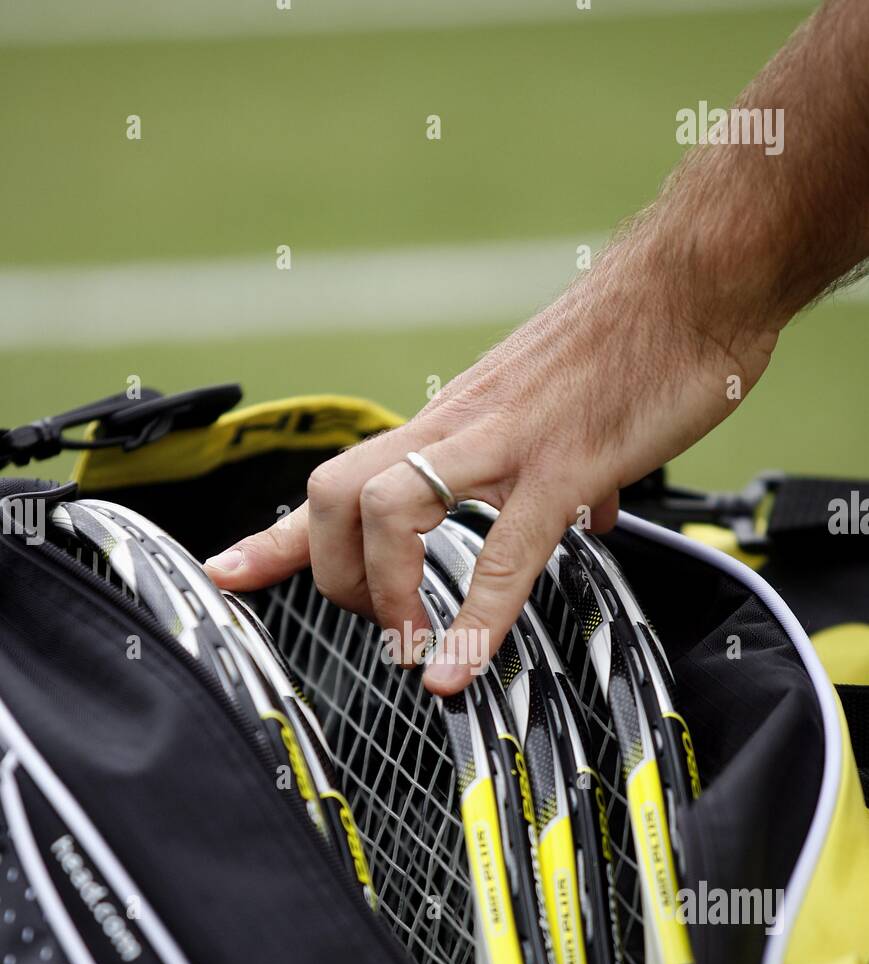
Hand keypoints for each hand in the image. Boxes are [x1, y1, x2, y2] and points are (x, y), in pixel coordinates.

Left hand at [205, 234, 777, 692]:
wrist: (696, 280)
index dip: (275, 536)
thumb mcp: (570, 415)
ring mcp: (504, 442)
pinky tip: (464, 667)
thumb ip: (563, 473)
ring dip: (389, 597)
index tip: (227, 575)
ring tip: (421, 649)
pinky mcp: (564, 463)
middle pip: (333, 495)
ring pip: (390, 512)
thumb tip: (588, 517)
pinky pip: (504, 551)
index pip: (340, 480)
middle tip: (384, 629)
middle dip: (334, 578)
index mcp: (452, 422)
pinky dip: (477, 620)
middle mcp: (457, 427)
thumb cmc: (635, 343)